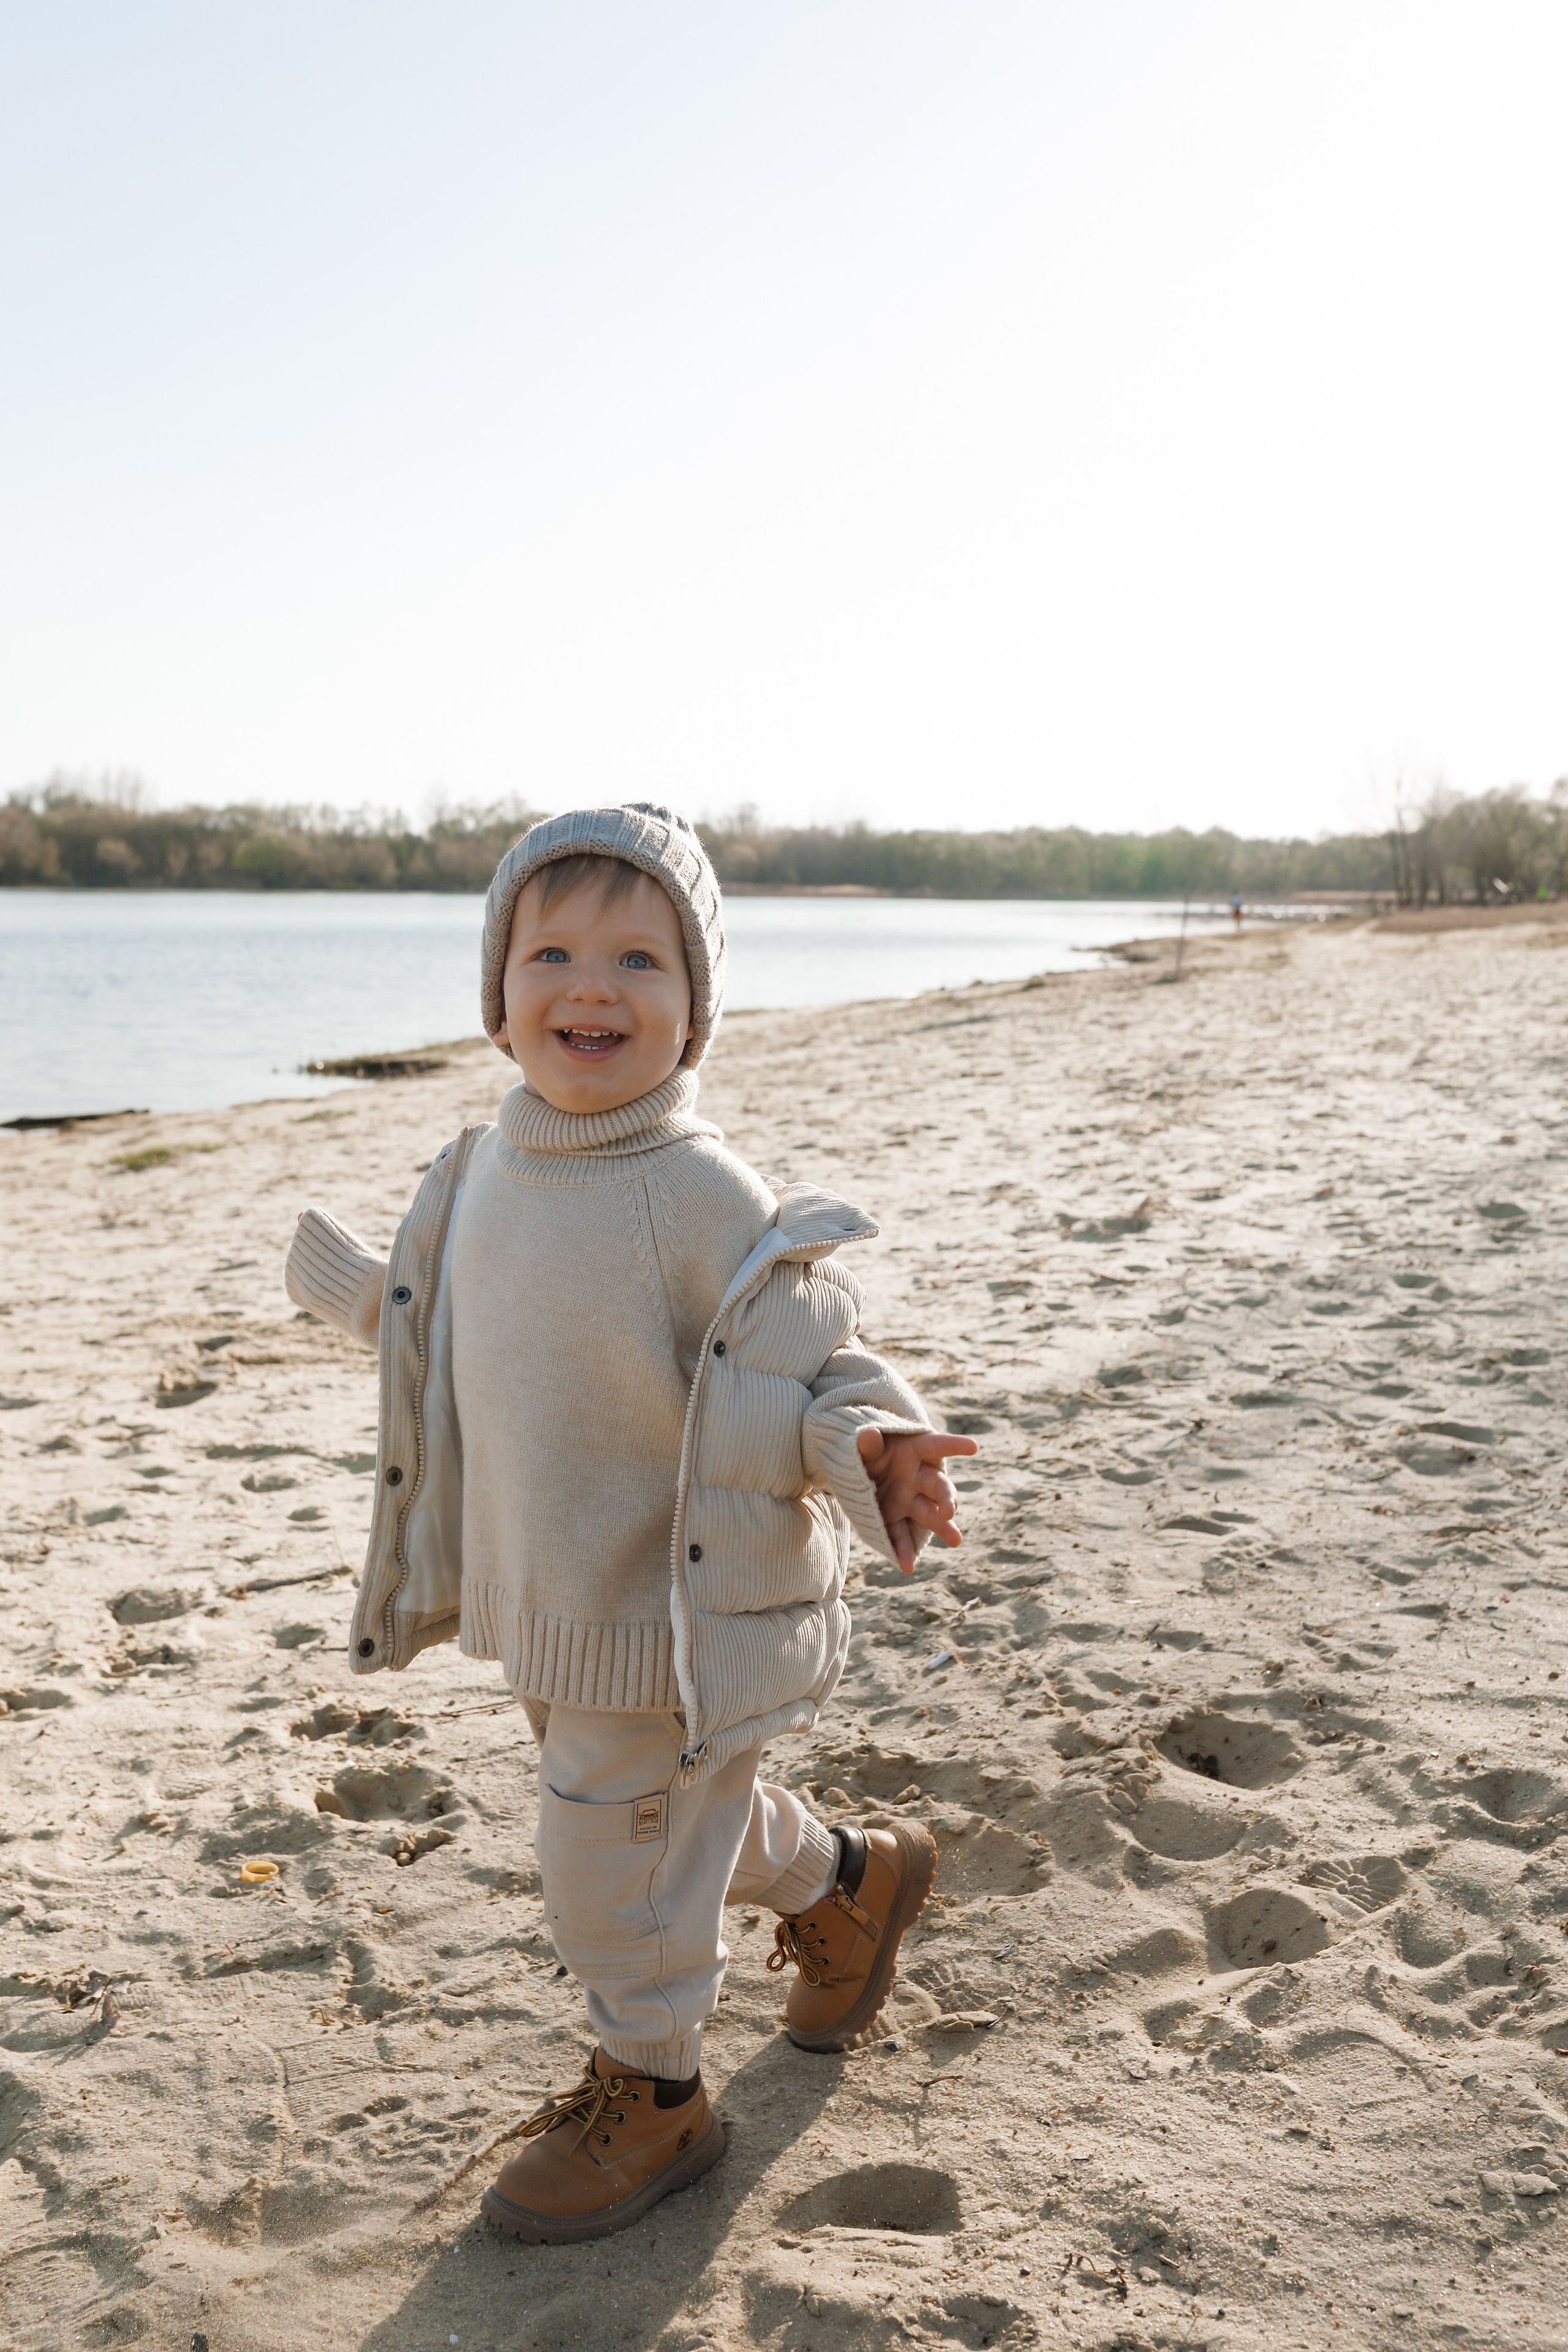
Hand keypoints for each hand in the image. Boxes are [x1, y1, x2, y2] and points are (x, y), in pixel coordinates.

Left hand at [856, 1427, 978, 1574]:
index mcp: (914, 1450)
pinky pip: (901, 1535)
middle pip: (939, 1487)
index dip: (955, 1445)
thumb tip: (868, 1437)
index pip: (938, 1446)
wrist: (855, 1465)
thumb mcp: (864, 1441)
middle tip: (951, 1511)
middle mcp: (918, 1476)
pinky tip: (907, 1566)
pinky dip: (904, 1551)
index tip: (973, 1447)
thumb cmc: (868, 1447)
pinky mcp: (893, 1517)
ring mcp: (907, 1499)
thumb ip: (867, 1442)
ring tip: (956, 1540)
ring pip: (928, 1514)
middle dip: (947, 1499)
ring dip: (941, 1528)